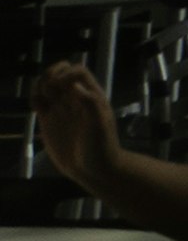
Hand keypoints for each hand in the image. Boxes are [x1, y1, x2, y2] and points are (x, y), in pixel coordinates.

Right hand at [32, 61, 116, 193]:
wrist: (93, 169)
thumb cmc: (101, 146)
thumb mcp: (100, 125)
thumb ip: (90, 103)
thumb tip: (75, 86)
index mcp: (90, 94)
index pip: (78, 71)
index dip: (67, 72)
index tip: (59, 85)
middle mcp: (74, 98)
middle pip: (60, 73)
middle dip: (51, 74)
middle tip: (49, 90)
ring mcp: (61, 109)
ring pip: (47, 85)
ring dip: (41, 85)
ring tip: (42, 100)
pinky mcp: (49, 121)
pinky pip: (39, 102)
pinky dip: (34, 99)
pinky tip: (36, 107)